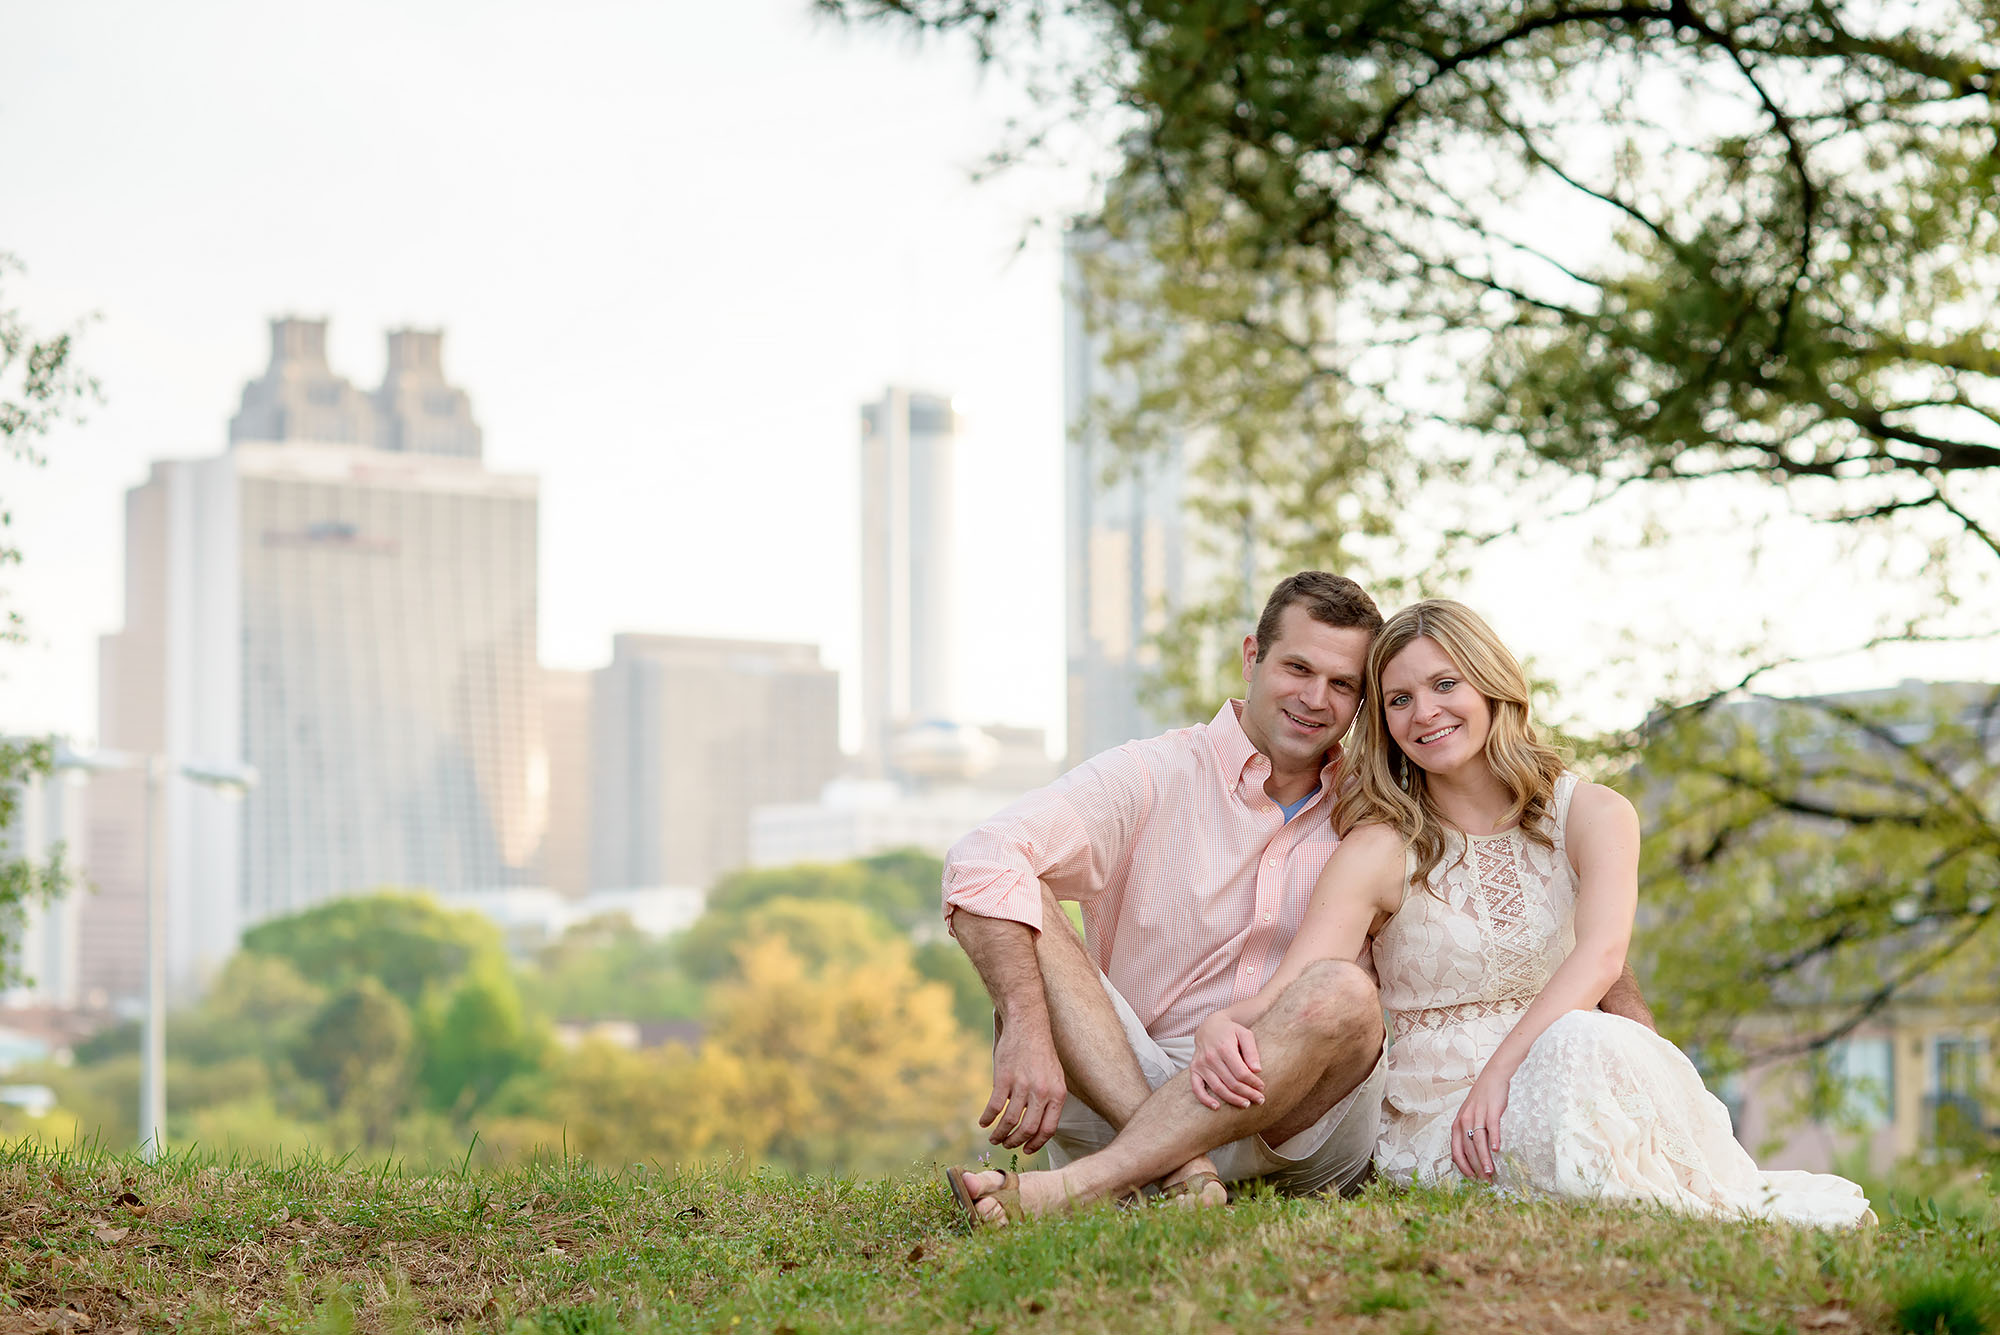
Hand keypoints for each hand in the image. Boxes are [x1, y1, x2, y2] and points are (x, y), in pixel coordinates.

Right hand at [982, 1019, 1065, 1152]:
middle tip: (1007, 1145)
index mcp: (1057, 1094)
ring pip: (1010, 1121)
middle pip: (1028, 1129)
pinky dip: (987, 1118)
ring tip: (994, 1138)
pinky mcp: (1004, 1078)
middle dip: (1015, 1142)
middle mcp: (1041, 1092)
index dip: (1036, 1144)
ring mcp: (1022, 1085)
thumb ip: (1050, 1101)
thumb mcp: (1055, 1077)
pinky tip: (983, 1122)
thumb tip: (1039, 1127)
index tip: (1026, 1149)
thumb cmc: (1042, 1053)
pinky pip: (994, 1106)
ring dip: (1000, 1134)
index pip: (1048, 1129)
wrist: (1028, 1026)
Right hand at [1189, 1013, 1264, 1110]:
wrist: (1209, 1026)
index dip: (1253, 1082)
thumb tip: (1257, 1070)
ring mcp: (1200, 1064)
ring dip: (1233, 1099)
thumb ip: (1251, 1051)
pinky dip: (1205, 1099)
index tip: (1262, 1087)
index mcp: (1224, 1048)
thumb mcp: (1245, 1034)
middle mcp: (1210, 1057)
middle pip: (1231, 1082)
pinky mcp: (1194, 1069)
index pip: (1241, 1072)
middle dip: (1248, 1093)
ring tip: (1246, 1104)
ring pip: (1218, 1088)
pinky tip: (1216, 1107)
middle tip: (1260, 1099)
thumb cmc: (1230, 1031)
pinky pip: (1196, 1088)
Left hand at [1450, 1069, 1509, 1181]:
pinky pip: (1491, 1127)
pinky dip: (1494, 1139)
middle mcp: (1464, 1120)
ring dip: (1484, 1158)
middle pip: (1468, 1148)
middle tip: (1485, 1180)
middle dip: (1476, 1167)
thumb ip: (1466, 1133)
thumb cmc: (1481, 1100)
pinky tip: (1497, 1150)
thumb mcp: (1468, 1116)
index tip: (1471, 1178)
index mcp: (1457, 1124)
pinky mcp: (1490, 1110)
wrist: (1492, 1078)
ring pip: (1478, 1141)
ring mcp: (1477, 1115)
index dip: (1463, 1165)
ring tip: (1490, 1172)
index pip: (1456, 1149)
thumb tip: (1467, 1154)